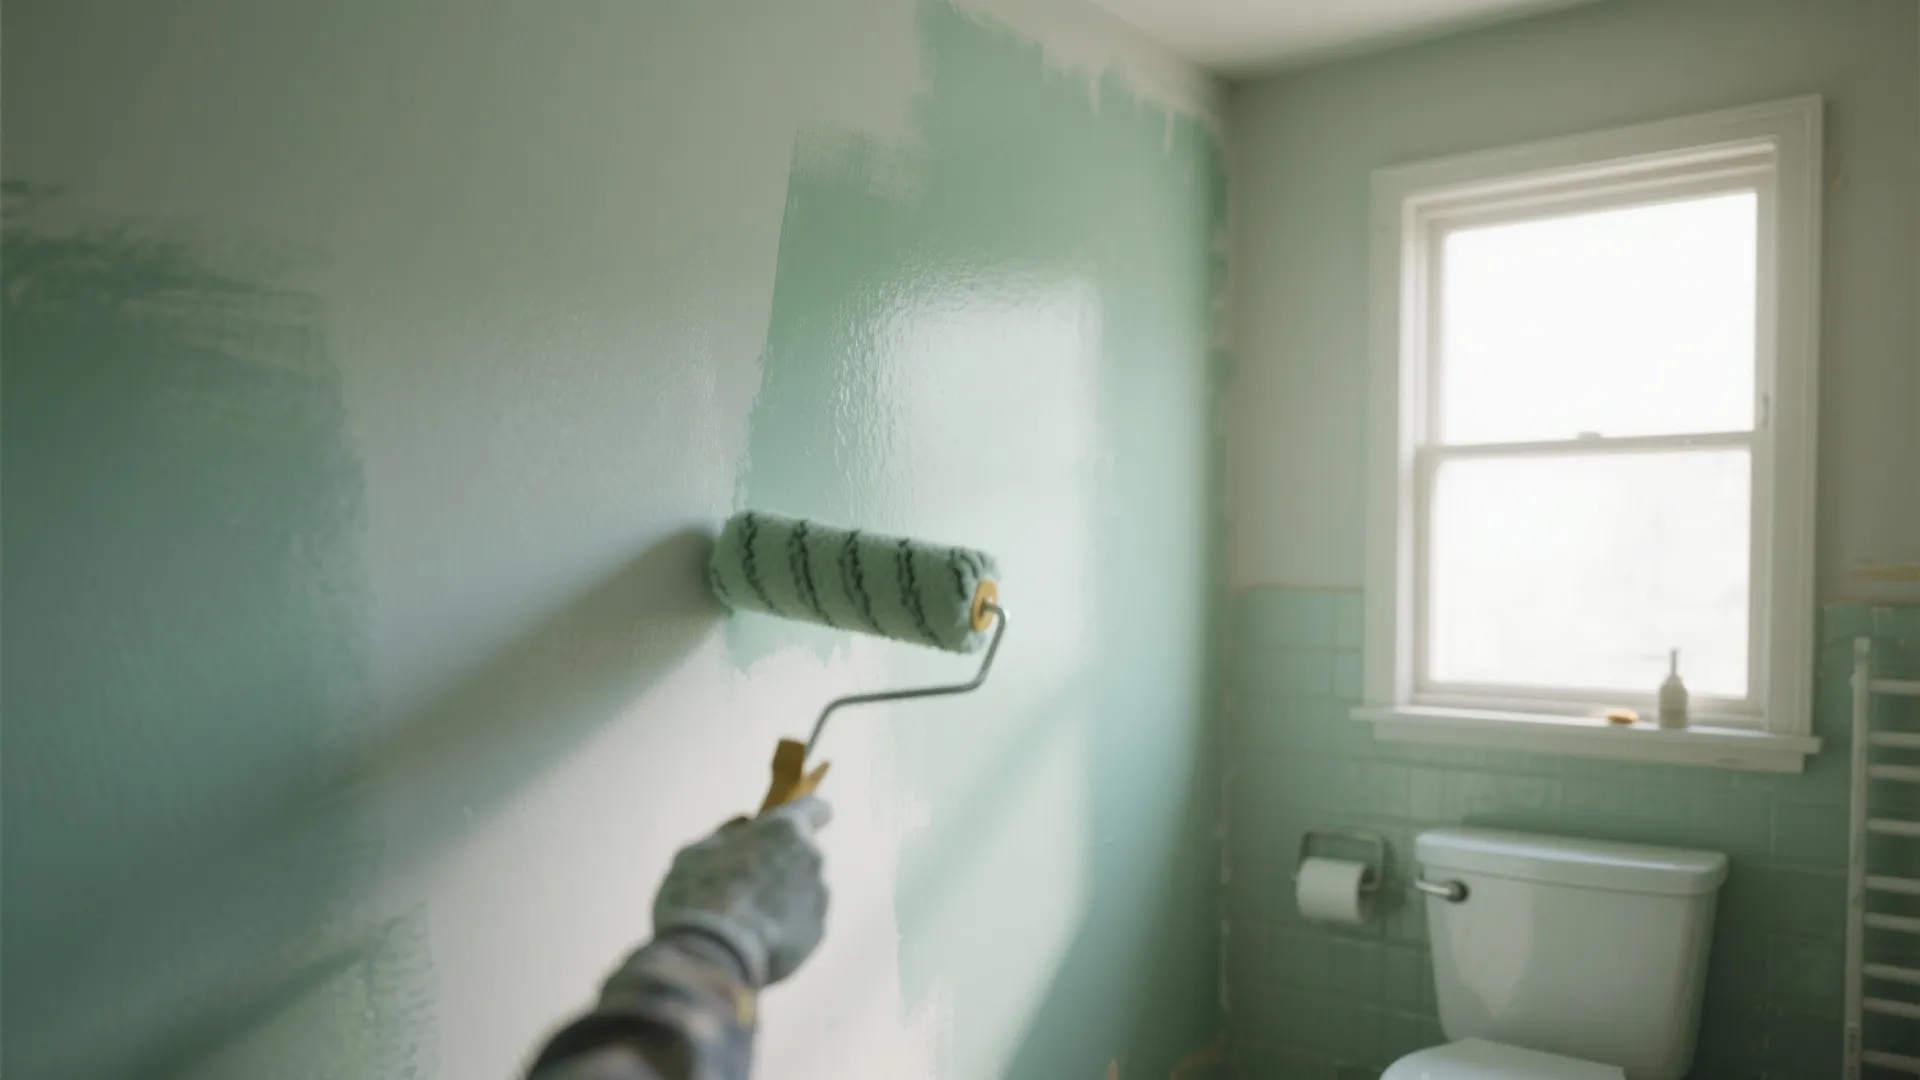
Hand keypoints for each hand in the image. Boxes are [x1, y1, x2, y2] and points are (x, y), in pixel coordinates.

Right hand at [651, 796, 831, 986]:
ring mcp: (818, 898)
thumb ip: (728, 833)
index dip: (805, 814)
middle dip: (780, 864)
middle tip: (745, 885)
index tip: (791, 827)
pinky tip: (755, 940)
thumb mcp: (696, 852)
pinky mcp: (816, 933)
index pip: (816, 808)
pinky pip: (801, 922)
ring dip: (783, 898)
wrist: (708, 959)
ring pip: (802, 889)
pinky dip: (783, 927)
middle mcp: (811, 858)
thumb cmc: (697, 896)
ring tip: (745, 920)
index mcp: (785, 829)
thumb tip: (746, 824)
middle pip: (802, 854)